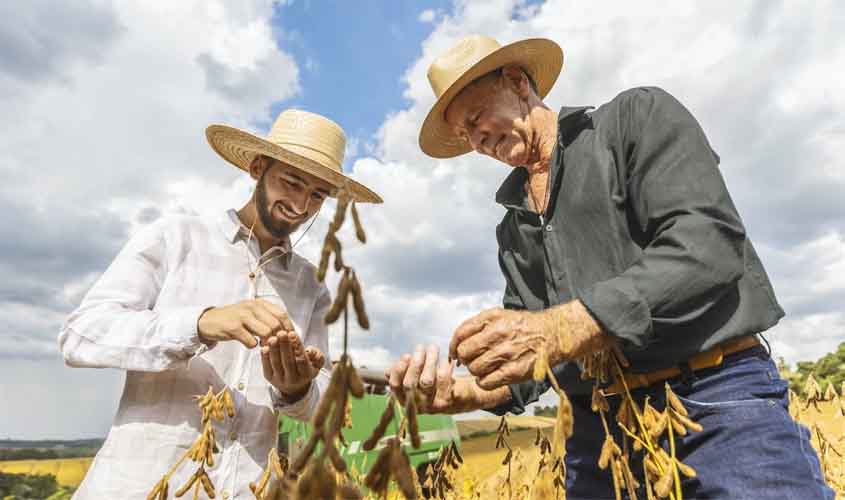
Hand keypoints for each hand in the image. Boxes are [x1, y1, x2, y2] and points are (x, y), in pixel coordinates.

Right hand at [197, 299, 289, 347]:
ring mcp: (243, 316)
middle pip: (276, 325)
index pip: (281, 314)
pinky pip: (251, 341)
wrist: (210, 320)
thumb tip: (287, 330)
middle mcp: (252, 307)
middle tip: (274, 344)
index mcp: (259, 303)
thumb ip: (268, 318)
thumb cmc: (235, 319)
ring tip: (262, 345)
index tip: (289, 338)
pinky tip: (249, 344)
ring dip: (267, 343)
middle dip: (278, 337)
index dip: (288, 328)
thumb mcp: (253, 313)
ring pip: (266, 332)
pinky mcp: (233, 327)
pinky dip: (253, 345)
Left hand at [261, 330, 325, 401]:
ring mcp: (280, 379)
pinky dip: (265, 356)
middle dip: (284, 346)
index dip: (297, 347)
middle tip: (282, 333)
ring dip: (274, 350)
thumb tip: (309, 350)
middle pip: (288, 362)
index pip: (302, 361)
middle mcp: (293, 379)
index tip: (293, 334)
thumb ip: (318, 355)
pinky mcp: (269, 377)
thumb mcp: (317, 362)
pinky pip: (266, 366)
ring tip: (272, 338)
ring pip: (276, 363)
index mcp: (306, 375)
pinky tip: (265, 346)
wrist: (293, 384)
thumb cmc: (306, 367)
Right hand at [386, 344, 509, 413]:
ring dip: (429, 361)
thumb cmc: (434, 386)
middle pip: (410, 383)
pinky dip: (444, 367)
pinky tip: (446, 360)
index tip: (405, 356)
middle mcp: (417, 406)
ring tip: (433, 348)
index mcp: (406, 401)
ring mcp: (432, 406)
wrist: (461, 398)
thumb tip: (386, 371)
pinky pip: (443, 381)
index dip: (398, 370)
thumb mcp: (416, 381)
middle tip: (421, 347)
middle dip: (415, 362)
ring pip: (426, 381)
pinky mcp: (448, 402)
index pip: (396, 386)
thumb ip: (402, 376)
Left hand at [449, 308, 555, 390]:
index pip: (460, 335)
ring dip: (475, 370)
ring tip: (485, 366)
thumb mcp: (498, 315)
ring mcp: (506, 354)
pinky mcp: (514, 372)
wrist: (551, 335)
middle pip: (464, 353)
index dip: (454, 346)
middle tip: (473, 359)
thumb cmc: (520, 326)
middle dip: (465, 358)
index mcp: (492, 319)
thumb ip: (475, 326)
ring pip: (474, 369)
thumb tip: (455, 345)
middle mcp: (498, 335)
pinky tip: (490, 376)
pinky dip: (484, 382)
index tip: (455, 352)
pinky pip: (485, 382)